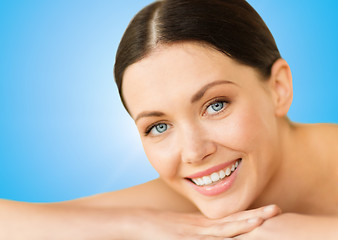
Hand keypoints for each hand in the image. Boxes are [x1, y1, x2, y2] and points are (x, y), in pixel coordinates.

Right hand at [126, 205, 280, 239]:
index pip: (232, 221)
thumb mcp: (184, 232)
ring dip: (244, 223)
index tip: (269, 212)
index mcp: (205, 226)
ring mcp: (196, 232)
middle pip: (234, 222)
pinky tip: (239, 232)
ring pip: (224, 228)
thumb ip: (201, 233)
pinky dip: (226, 235)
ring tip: (263, 217)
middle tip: (277, 209)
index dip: (252, 216)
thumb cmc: (160, 229)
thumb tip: (218, 236)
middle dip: (256, 216)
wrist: (140, 223)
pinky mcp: (187, 237)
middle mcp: (203, 228)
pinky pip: (210, 238)